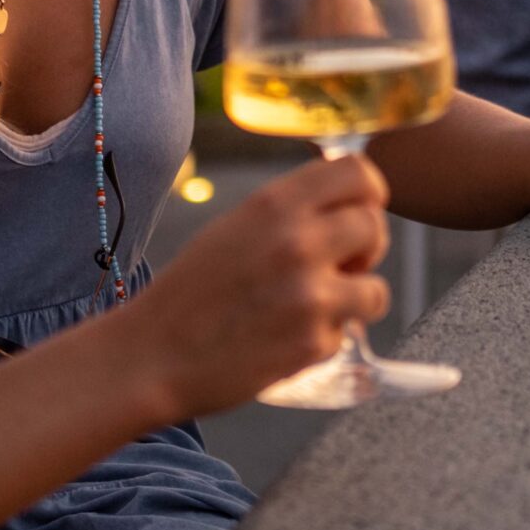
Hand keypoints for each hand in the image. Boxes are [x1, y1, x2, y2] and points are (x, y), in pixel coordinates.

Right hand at [128, 152, 391, 417]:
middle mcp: (297, 241)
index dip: (368, 194)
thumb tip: (347, 205)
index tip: (356, 214)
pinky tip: (288, 338)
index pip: (360, 173)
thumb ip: (289, 213)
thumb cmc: (191, 292)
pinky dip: (325, 338)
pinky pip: (346, 334)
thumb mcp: (235, 228)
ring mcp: (309, 295)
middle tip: (337, 268)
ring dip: (355, 299)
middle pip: (374, 226)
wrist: (152, 355)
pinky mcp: (312, 343)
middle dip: (364, 250)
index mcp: (274, 204)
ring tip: (317, 306)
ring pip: (376, 289)